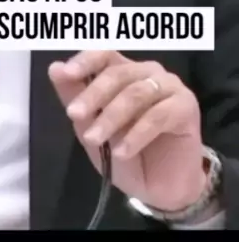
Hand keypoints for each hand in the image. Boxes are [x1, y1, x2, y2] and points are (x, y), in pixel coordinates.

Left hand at [48, 50, 206, 211]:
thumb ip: (74, 97)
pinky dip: (136, 134)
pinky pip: (158, 116)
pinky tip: (121, 152)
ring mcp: (169, 87)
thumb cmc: (124, 152)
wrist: (158, 187)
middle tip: (74, 115)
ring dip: (111, 117)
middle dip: (93, 94)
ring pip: (136, 94)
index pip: (104, 55)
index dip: (84, 61)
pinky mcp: (186, 107)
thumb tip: (54, 68)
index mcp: (124, 71)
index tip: (65, 74)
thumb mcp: (90, 126)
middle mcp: (147, 72)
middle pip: (118, 73)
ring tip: (94, 139)